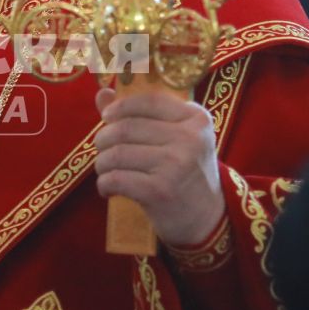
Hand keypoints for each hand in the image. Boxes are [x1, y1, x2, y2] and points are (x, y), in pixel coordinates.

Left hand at [94, 85, 224, 246]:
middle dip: (104, 139)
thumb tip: (102, 92)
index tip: (107, 117)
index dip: (121, 107)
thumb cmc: (185, 172)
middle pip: (126, 128)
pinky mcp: (160, 190)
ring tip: (105, 170)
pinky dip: (104, 184)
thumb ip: (140, 114)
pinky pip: (115, 178)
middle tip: (102, 150)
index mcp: (196, 119)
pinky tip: (108, 188)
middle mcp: (189, 139)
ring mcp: (175, 165)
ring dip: (102, 163)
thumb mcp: (176, 138)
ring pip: (116, 153)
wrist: (206, 217)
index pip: (149, 101)